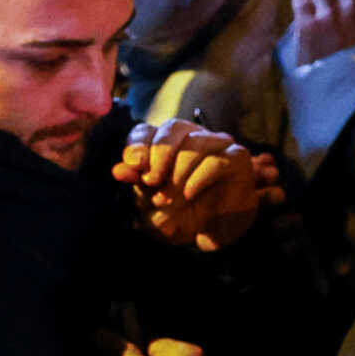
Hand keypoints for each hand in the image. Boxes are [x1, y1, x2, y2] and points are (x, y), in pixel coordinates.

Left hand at [114, 119, 281, 250]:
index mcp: (163, 140)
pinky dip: (199, 178)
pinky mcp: (237, 157)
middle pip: (173, 128)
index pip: (145, 131)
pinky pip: (217, 160)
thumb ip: (136, 179)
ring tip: (168, 198)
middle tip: (151, 182)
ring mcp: (216, 143)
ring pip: (196, 144)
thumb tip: (117, 170)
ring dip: (178, 172)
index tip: (132, 166)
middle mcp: (191, 135)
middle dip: (159, 155)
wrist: (208, 227)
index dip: (137, 145)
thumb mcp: (150, 195)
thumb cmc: (176, 206)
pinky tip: (189, 193)